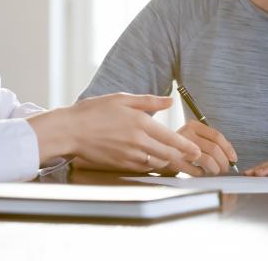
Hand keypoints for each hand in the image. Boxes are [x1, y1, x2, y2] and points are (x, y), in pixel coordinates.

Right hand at [27, 93, 200, 171]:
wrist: (70, 130)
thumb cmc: (94, 111)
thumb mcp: (122, 98)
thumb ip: (149, 100)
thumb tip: (171, 100)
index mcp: (140, 122)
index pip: (171, 137)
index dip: (187, 146)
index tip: (197, 150)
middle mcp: (137, 141)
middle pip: (168, 154)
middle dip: (184, 157)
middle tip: (195, 158)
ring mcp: (129, 155)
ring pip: (157, 162)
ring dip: (170, 162)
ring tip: (179, 160)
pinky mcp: (121, 164)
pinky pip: (143, 168)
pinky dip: (152, 165)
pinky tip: (156, 161)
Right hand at [156, 120, 237, 175]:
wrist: (154, 152)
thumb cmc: (179, 146)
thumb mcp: (193, 136)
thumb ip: (209, 140)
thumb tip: (230, 154)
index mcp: (193, 125)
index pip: (217, 136)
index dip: (228, 148)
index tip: (233, 158)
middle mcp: (186, 134)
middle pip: (214, 149)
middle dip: (224, 161)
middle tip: (226, 168)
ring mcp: (179, 148)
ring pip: (208, 160)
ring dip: (216, 169)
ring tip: (216, 172)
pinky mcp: (175, 162)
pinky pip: (196, 171)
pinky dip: (202, 174)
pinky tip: (201, 173)